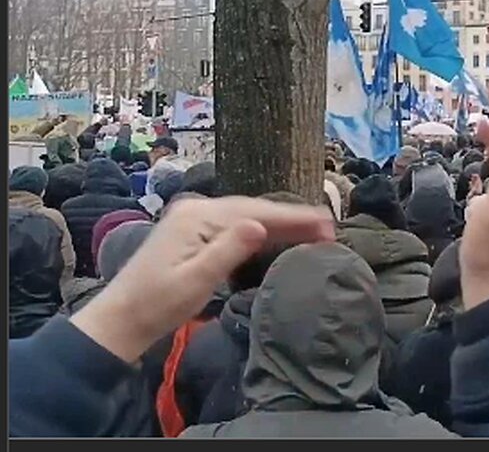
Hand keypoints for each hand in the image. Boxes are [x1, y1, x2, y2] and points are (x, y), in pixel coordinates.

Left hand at [70, 196, 332, 363]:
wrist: (122, 319)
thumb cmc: (158, 304)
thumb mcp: (197, 280)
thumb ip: (229, 250)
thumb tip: (261, 225)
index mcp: (199, 217)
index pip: (257, 211)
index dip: (295, 217)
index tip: (327, 223)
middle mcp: (197, 209)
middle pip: (255, 208)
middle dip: (293, 217)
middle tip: (329, 227)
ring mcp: (193, 218)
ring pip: (247, 214)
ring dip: (280, 222)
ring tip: (314, 229)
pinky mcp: (192, 231)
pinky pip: (235, 223)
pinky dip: (262, 228)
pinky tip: (278, 234)